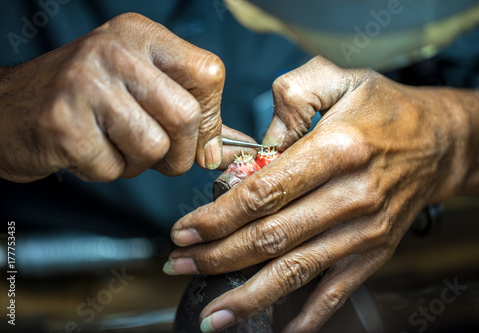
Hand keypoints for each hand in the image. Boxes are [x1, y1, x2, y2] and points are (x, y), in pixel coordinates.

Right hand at [0, 13, 227, 181]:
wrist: (10, 108)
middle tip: (160, 156)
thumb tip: (231, 149)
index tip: (203, 144)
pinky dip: (107, 172)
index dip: (211, 118)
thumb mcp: (141, 86)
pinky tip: (88, 151)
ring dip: (140, 164)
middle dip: (180, 154)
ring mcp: (86, 84)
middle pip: (184, 116)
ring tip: (116, 147)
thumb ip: (190, 112)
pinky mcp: (63, 123)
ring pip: (153, 147)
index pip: (208, 74)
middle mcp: (115, 51)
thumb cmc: (86, 99)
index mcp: (142, 36)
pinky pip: (113, 169)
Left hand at [165, 56, 469, 331]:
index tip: (184, 232)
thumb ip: (291, 99)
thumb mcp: (338, 77)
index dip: (218, 217)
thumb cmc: (384, 108)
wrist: (440, 142)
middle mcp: (351, 195)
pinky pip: (336, 291)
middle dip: (219, 257)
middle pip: (272, 237)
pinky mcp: (375, 251)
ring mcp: (364, 231)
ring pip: (296, 270)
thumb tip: (255, 144)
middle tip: (180, 265)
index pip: (264, 193)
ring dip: (249, 295)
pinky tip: (277, 329)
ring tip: (212, 315)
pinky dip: (306, 316)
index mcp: (337, 149)